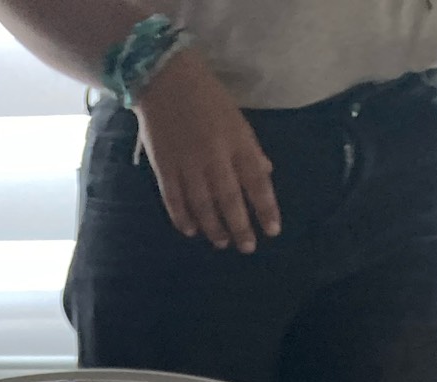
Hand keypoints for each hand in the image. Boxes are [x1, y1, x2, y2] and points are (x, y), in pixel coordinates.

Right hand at [134, 46, 280, 253]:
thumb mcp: (236, 118)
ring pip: (203, 206)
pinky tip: (192, 231)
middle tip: (247, 247)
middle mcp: (214, 156)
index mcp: (237, 140)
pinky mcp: (164, 168)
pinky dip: (183, 219)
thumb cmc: (206, 95)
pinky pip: (175, 201)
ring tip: (222, 242)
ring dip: (214, 228)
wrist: (163, 78)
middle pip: (230, 200)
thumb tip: (265, 175)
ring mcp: (187, 164)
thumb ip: (249, 148)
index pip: (257, 181)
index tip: (273, 230)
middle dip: (241, 227)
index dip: (266, 208)